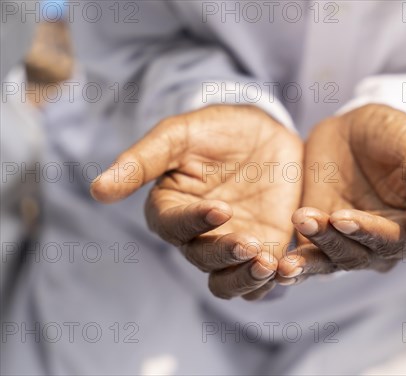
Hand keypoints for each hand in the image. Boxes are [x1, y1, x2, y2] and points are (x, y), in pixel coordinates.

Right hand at [91, 105, 302, 299]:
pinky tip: (289, 268)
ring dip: (246, 279)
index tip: (220, 208)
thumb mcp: (180, 134)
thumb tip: (97, 190)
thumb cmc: (217, 130)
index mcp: (172, 209)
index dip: (194, 222)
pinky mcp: (264, 250)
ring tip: (269, 264)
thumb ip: (143, 160)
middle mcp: (199, 235)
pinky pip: (264, 279)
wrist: (265, 132)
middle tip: (250, 242)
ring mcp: (232, 245)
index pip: (173, 226)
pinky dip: (274, 281)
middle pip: (202, 260)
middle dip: (224, 255)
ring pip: (229, 282)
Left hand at [277, 104, 405, 283]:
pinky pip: (309, 260)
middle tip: (307, 218)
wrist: (357, 128)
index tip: (343, 218)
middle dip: (332, 240)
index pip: (396, 240)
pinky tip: (278, 270)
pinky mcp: (320, 241)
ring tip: (288, 253)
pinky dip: (295, 267)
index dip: (370, 232)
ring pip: (332, 261)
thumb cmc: (399, 137)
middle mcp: (384, 247)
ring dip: (310, 259)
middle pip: (359, 255)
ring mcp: (351, 247)